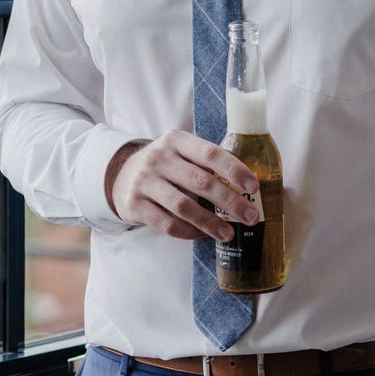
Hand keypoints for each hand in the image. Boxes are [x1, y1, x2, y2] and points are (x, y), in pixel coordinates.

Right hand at [105, 130, 262, 239]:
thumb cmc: (165, 166)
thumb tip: (246, 187)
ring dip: (210, 222)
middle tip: (250, 217)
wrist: (121, 176)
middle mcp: (158, 158)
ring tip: (229, 233)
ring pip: (184, 206)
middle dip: (230, 202)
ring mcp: (144, 181)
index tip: (253, 187)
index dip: (234, 170)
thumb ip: (206, 163)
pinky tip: (202, 235)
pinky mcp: (135, 205)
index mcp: (176, 140)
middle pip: (201, 182)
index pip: (210, 153)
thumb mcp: (180, 153)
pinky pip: (167, 224)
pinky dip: (188, 232)